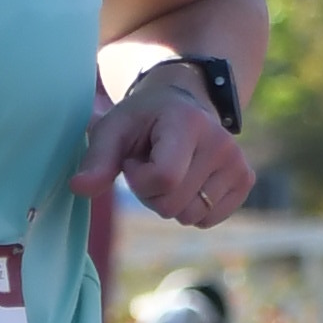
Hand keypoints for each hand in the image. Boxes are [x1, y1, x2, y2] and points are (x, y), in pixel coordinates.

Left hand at [80, 55, 249, 226]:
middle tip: (151, 164)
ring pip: (191, 216)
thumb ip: (96, 159)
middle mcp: (221, 142)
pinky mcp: (245, 179)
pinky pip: (209, 219)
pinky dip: (192, 208)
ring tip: (170, 170)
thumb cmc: (141, 119)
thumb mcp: (112, 130)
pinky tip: (188, 180)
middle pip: (174, 204)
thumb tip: (77, 188)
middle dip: (152, 194)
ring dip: (171, 202)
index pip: (163, 180)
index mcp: (188, 123)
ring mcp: (238, 162)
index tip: (134, 159)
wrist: (183, 103)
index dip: (139, 179)